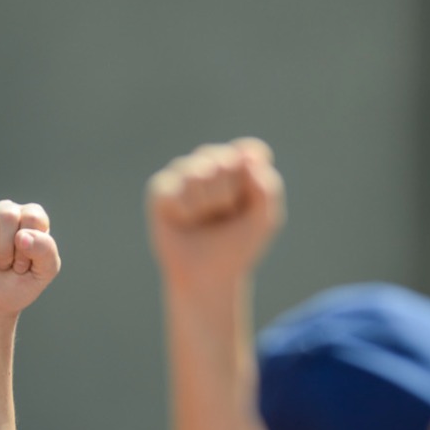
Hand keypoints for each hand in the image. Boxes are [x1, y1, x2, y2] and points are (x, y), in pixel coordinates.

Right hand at [0, 202, 61, 318]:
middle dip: (5, 252)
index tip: (21, 264)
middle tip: (2, 265)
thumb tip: (22, 235)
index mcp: (30, 219)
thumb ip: (46, 252)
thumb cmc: (12, 288)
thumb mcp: (40, 275)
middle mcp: (6, 211)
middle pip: (8, 216)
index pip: (33, 216)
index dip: (28, 247)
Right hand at [147, 139, 284, 288]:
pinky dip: (185, 210)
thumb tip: (247, 158)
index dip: (250, 180)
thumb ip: (268, 186)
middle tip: (224, 214)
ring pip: (198, 173)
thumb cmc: (236, 246)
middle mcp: (210, 163)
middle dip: (229, 194)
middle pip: (225, 160)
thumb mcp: (265, 219)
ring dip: (207, 204)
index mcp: (237, 166)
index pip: (249, 152)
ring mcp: (183, 174)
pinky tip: (185, 221)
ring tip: (203, 218)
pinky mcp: (160, 190)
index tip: (247, 204)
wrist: (209, 277)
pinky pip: (174, 187)